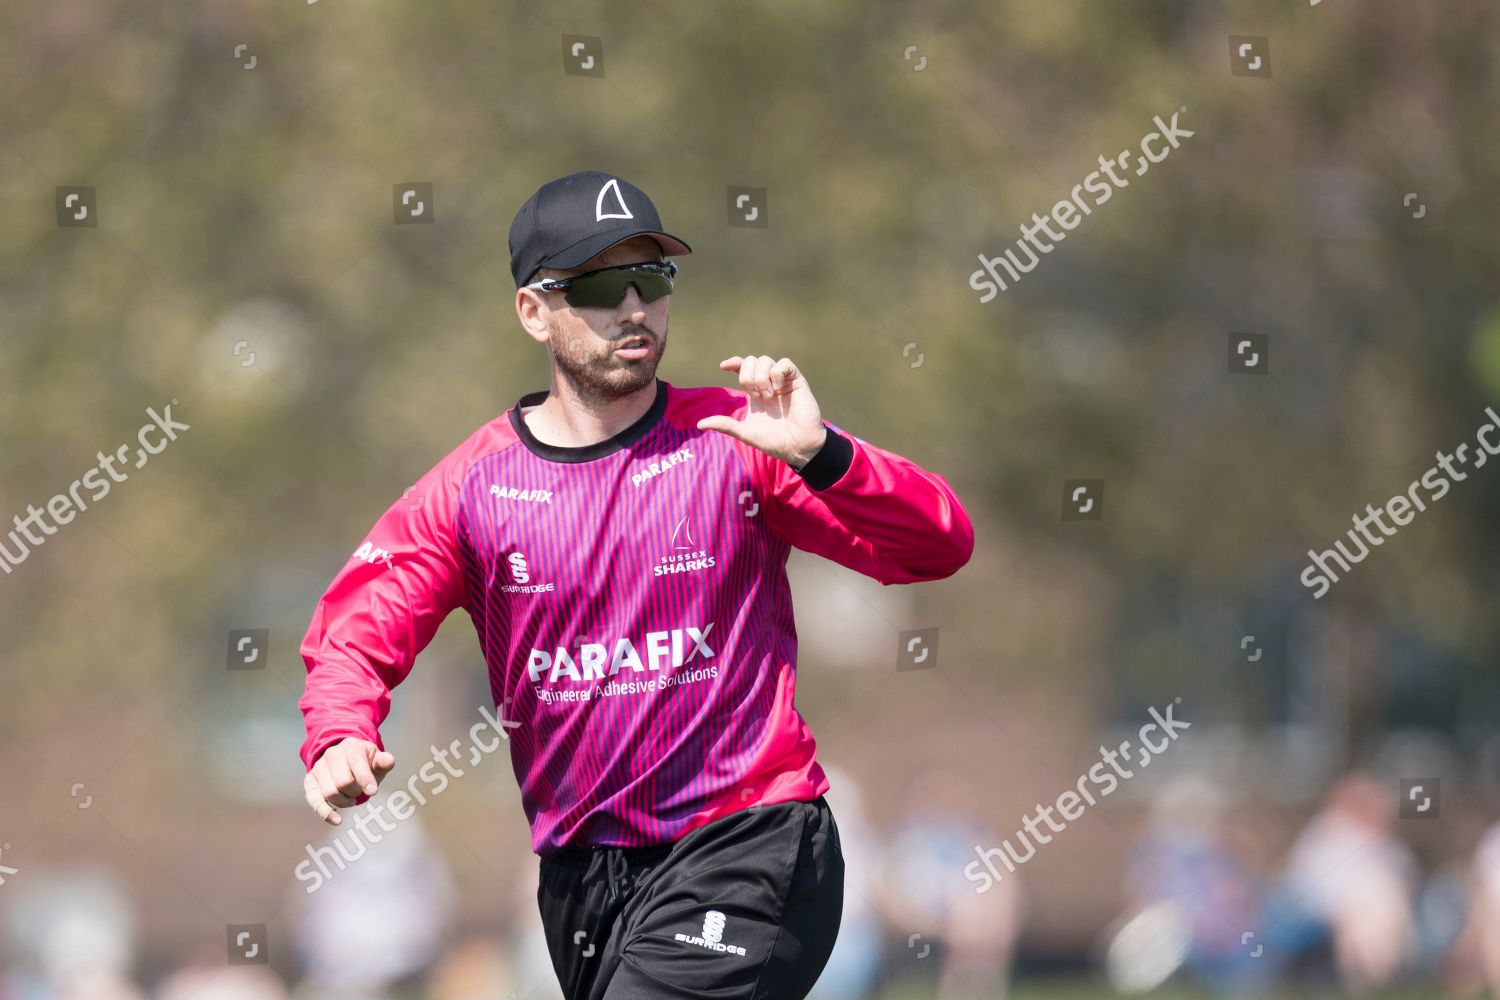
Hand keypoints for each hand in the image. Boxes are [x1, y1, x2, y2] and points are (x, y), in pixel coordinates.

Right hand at [303, 737, 394, 826]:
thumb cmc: (364, 762)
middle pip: (343, 782)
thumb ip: (384, 762)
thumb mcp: (376, 760)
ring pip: (330, 793)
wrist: (344, 758)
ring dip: (344, 801)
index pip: (356, 763)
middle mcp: (332, 754)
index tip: (372, 791)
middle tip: (360, 791)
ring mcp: (319, 767)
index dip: (365, 779)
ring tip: (351, 797)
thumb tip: (389, 761)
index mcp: (351, 747)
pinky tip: (337, 820)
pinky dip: (325, 813)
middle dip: (355, 792)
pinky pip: (314, 800)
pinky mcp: (310, 780)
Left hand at [696, 355, 827, 467]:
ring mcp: (782, 381)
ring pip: (765, 360)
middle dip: (748, 377)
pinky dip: (777, 374)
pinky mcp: (797, 381)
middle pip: (751, 361)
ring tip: (769, 397)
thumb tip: (699, 424)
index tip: (723, 367)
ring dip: (762, 378)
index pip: (742, 368)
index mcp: (754, 393)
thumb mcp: (745, 433)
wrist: (797, 447)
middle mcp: (768, 383)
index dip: (733, 362)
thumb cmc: (774, 441)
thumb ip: (725, 425)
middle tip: (757, 397)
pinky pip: (784, 364)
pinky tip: (779, 390)